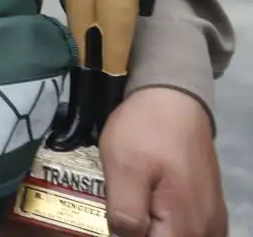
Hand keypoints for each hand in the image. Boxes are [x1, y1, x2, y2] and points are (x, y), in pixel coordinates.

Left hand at [99, 86, 227, 236]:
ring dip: (150, 227)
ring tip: (128, 204)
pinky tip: (146, 205)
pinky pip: (185, 228)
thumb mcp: (122, 168)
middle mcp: (205, 231)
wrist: (173, 100)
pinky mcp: (208, 209)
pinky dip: (164, 223)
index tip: (113, 218)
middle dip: (137, 231)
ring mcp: (210, 221)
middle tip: (117, 208)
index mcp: (185, 227)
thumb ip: (125, 213)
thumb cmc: (146, 131)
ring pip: (173, 236)